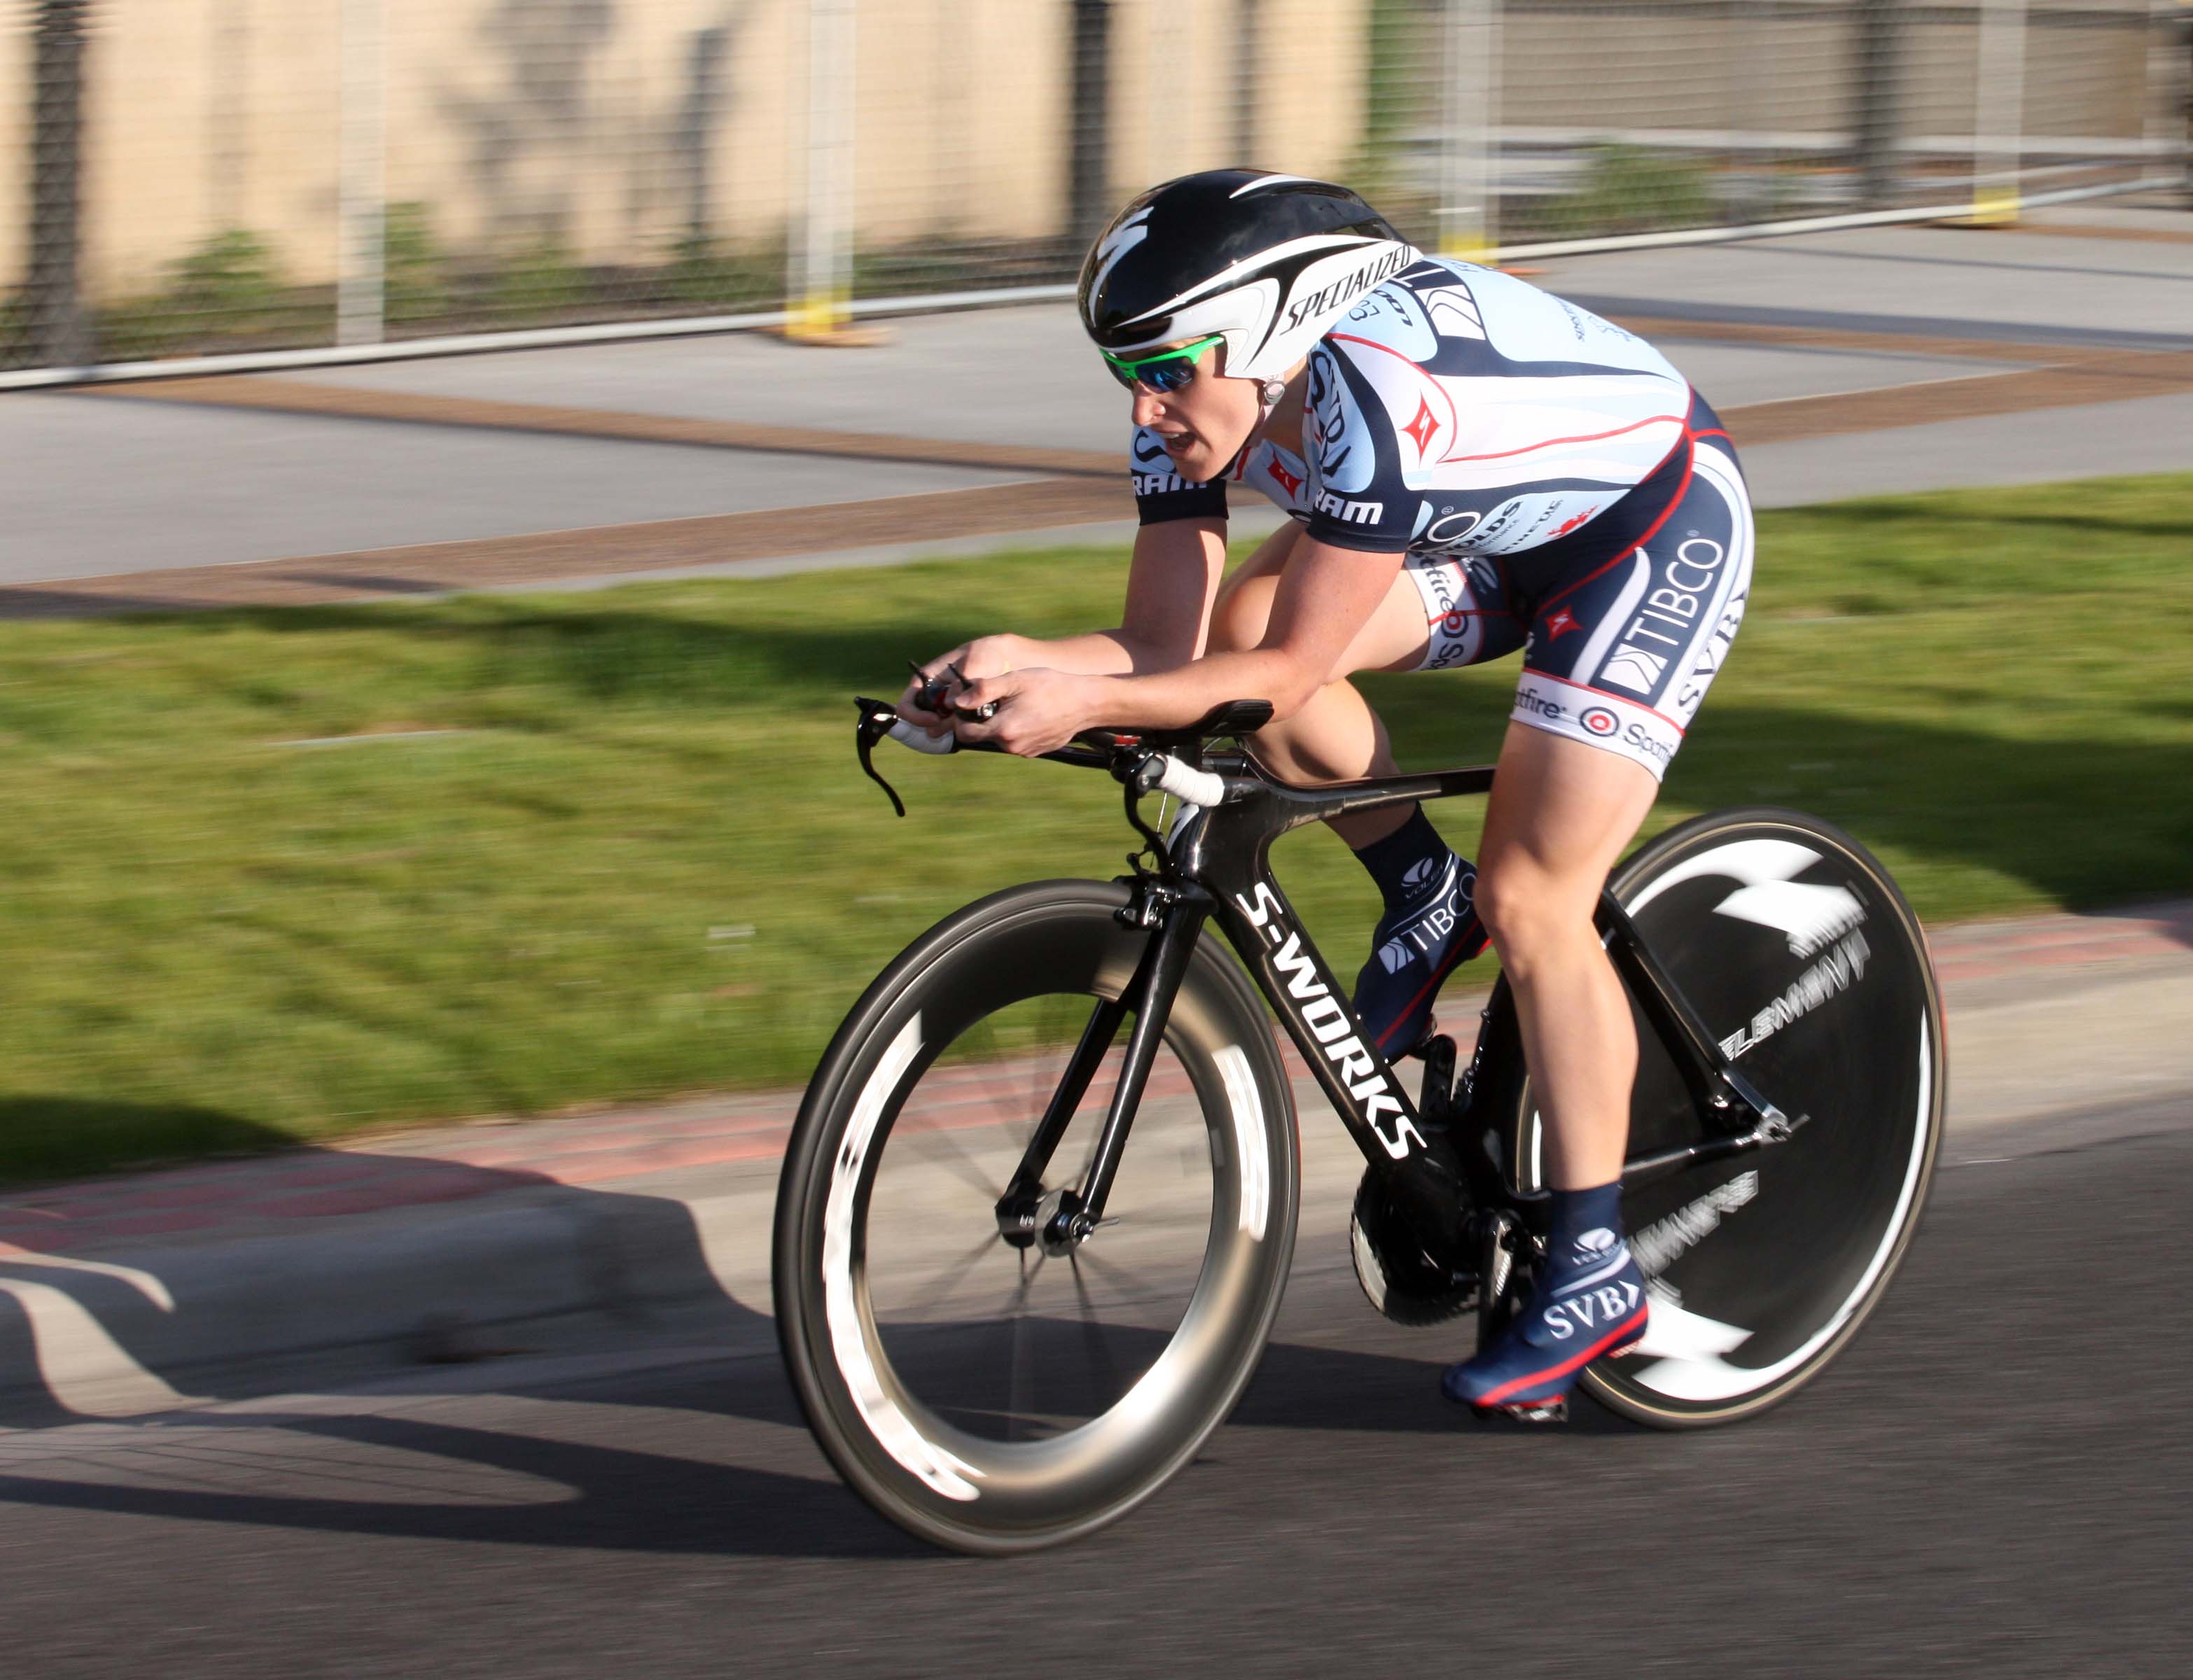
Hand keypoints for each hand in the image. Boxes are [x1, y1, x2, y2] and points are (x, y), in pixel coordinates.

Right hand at [895, 635, 1024, 736]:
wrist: (1005, 661)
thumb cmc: (986, 655)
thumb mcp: (976, 661)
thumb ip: (962, 682)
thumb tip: (949, 705)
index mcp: (927, 680)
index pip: (907, 704)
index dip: (916, 715)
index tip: (936, 719)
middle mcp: (933, 697)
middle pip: (922, 721)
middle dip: (936, 727)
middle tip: (958, 725)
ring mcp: (946, 708)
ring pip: (939, 729)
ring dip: (952, 731)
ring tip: (973, 723)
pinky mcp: (961, 717)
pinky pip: (956, 731)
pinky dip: (964, 732)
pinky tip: (979, 726)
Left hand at [951, 668, 1094, 756]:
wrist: (1085, 703)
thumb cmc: (1050, 686)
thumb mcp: (1013, 680)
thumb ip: (982, 690)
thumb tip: (958, 701)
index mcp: (1003, 729)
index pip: (964, 732)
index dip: (961, 717)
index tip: (969, 702)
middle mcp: (1011, 746)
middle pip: (981, 736)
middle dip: (982, 719)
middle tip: (998, 699)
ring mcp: (1024, 752)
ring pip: (999, 738)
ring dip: (999, 724)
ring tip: (1018, 704)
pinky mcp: (1035, 752)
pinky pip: (1015, 742)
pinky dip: (1015, 730)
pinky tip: (1030, 713)